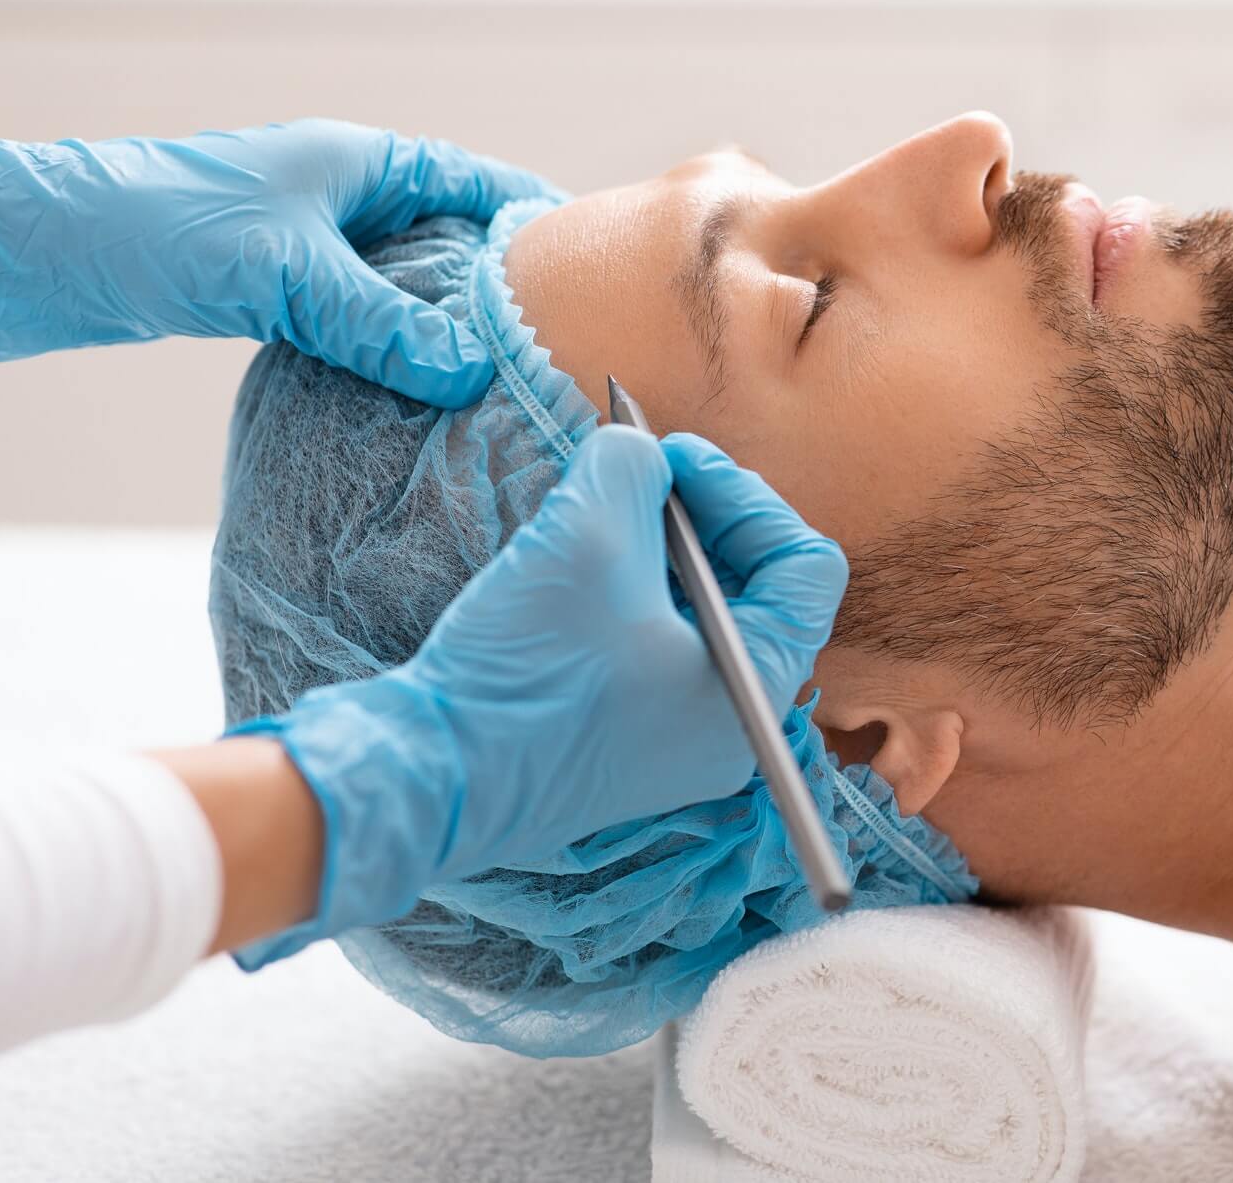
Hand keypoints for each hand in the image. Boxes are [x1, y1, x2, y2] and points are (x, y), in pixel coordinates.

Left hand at [0, 119, 559, 406]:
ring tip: (505, 379)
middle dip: (504, 289)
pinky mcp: (284, 291)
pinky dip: (400, 350)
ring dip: (449, 329)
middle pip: (455, 239)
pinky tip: (422, 392)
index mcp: (362, 162)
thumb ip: (380, 323)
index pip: (479, 180)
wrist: (39, 253)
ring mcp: (316, 245)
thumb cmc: (156, 226)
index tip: (595, 266)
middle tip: (559, 344)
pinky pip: (368, 320)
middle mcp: (347, 197)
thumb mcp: (285, 274)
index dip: (539, 218)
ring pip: (411, 287)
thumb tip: (469, 371)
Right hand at [229, 427, 848, 958]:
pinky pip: (652, 650)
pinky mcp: (623, 746)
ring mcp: (679, 744)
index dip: (746, 495)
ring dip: (655, 551)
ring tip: (592, 516)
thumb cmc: (527, 669)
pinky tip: (567, 573)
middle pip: (756, 587)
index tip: (674, 462)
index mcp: (757, 687)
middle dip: (700, 518)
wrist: (427, 777)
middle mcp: (734, 726)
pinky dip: (625, 597)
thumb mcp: (589, 533)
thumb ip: (634, 468)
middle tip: (636, 476)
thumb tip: (642, 455)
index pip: (805, 566)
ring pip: (697, 616)